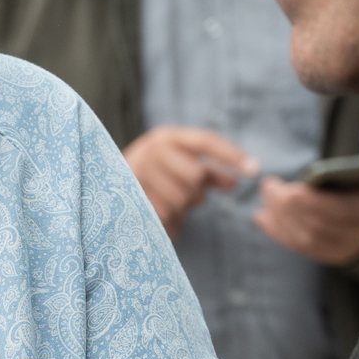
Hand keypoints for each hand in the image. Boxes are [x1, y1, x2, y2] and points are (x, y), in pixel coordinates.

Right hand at [122, 127, 253, 239]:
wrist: (103, 186)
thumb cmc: (153, 177)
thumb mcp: (181, 166)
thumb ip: (210, 173)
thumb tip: (236, 182)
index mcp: (167, 137)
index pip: (207, 142)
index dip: (232, 155)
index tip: (255, 169)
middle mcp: (151, 150)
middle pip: (195, 176)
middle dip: (197, 193)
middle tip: (188, 198)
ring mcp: (138, 173)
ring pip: (181, 199)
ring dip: (182, 209)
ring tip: (170, 206)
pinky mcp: (129, 197)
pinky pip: (165, 215)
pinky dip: (169, 221)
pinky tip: (161, 216)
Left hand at [251, 178, 358, 265]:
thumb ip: (350, 174)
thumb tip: (316, 176)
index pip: (332, 211)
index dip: (302, 200)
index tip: (280, 184)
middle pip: (315, 226)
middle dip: (284, 207)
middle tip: (267, 188)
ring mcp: (347, 249)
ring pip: (306, 240)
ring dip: (279, 221)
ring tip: (263, 203)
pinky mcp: (336, 257)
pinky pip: (303, 249)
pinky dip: (280, 234)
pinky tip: (263, 219)